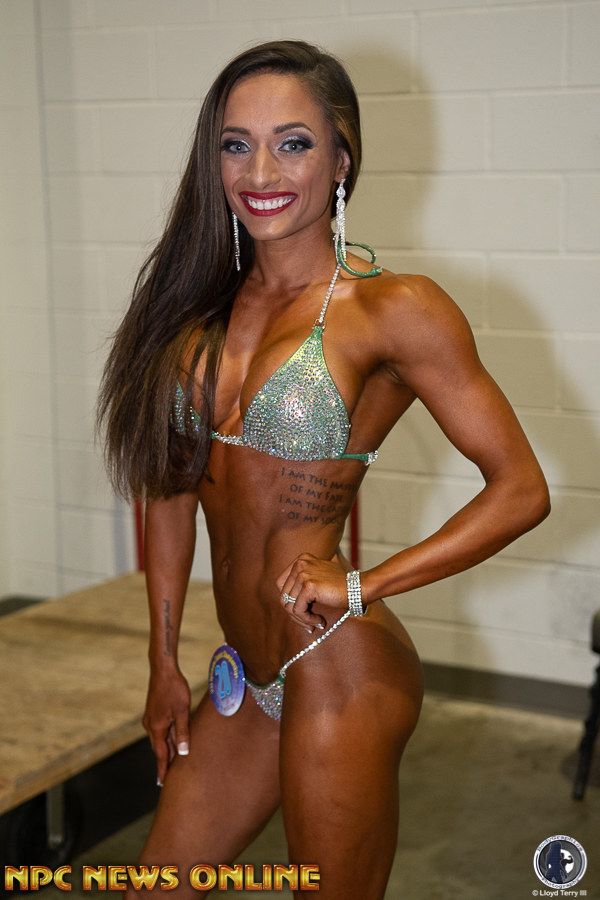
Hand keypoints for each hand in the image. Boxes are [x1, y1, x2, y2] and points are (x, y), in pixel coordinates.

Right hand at [142, 667, 190, 785]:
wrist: (163, 670)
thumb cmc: (174, 688)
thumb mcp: (182, 711)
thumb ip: (182, 732)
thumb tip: (182, 752)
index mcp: (157, 727)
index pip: (161, 754)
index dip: (163, 769)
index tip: (162, 784)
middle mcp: (150, 725)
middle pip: (159, 748)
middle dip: (164, 762)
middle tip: (167, 779)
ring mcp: (150, 718)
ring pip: (159, 739)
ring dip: (166, 749)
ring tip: (172, 763)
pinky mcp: (153, 712)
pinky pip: (159, 730)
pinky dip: (165, 738)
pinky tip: (172, 740)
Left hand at [276, 552, 347, 630]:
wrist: (359, 587)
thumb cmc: (341, 586)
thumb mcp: (318, 578)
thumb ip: (302, 584)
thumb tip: (286, 604)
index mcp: (300, 560)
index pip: (281, 585)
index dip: (289, 601)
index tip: (301, 613)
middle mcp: (300, 564)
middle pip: (284, 595)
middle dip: (294, 614)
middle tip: (308, 623)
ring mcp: (303, 573)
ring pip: (289, 605)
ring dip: (302, 619)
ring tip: (315, 623)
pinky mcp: (309, 585)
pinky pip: (298, 610)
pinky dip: (307, 619)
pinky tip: (319, 621)